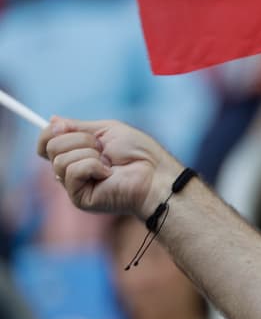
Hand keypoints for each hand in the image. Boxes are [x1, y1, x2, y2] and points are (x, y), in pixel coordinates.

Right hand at [38, 118, 183, 217]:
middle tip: (103, 148)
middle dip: (79, 140)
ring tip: (109, 163)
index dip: (50, 132)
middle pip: (51, 147)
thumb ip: (78, 127)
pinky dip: (92, 166)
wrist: (157, 174)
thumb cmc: (140, 153)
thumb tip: (52, 120)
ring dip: (89, 154)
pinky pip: (72, 172)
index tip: (63, 126)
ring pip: (60, 159)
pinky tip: (108, 174)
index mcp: (78, 154)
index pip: (46, 143)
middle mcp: (73, 170)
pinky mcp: (79, 198)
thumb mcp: (107, 130)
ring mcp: (75, 185)